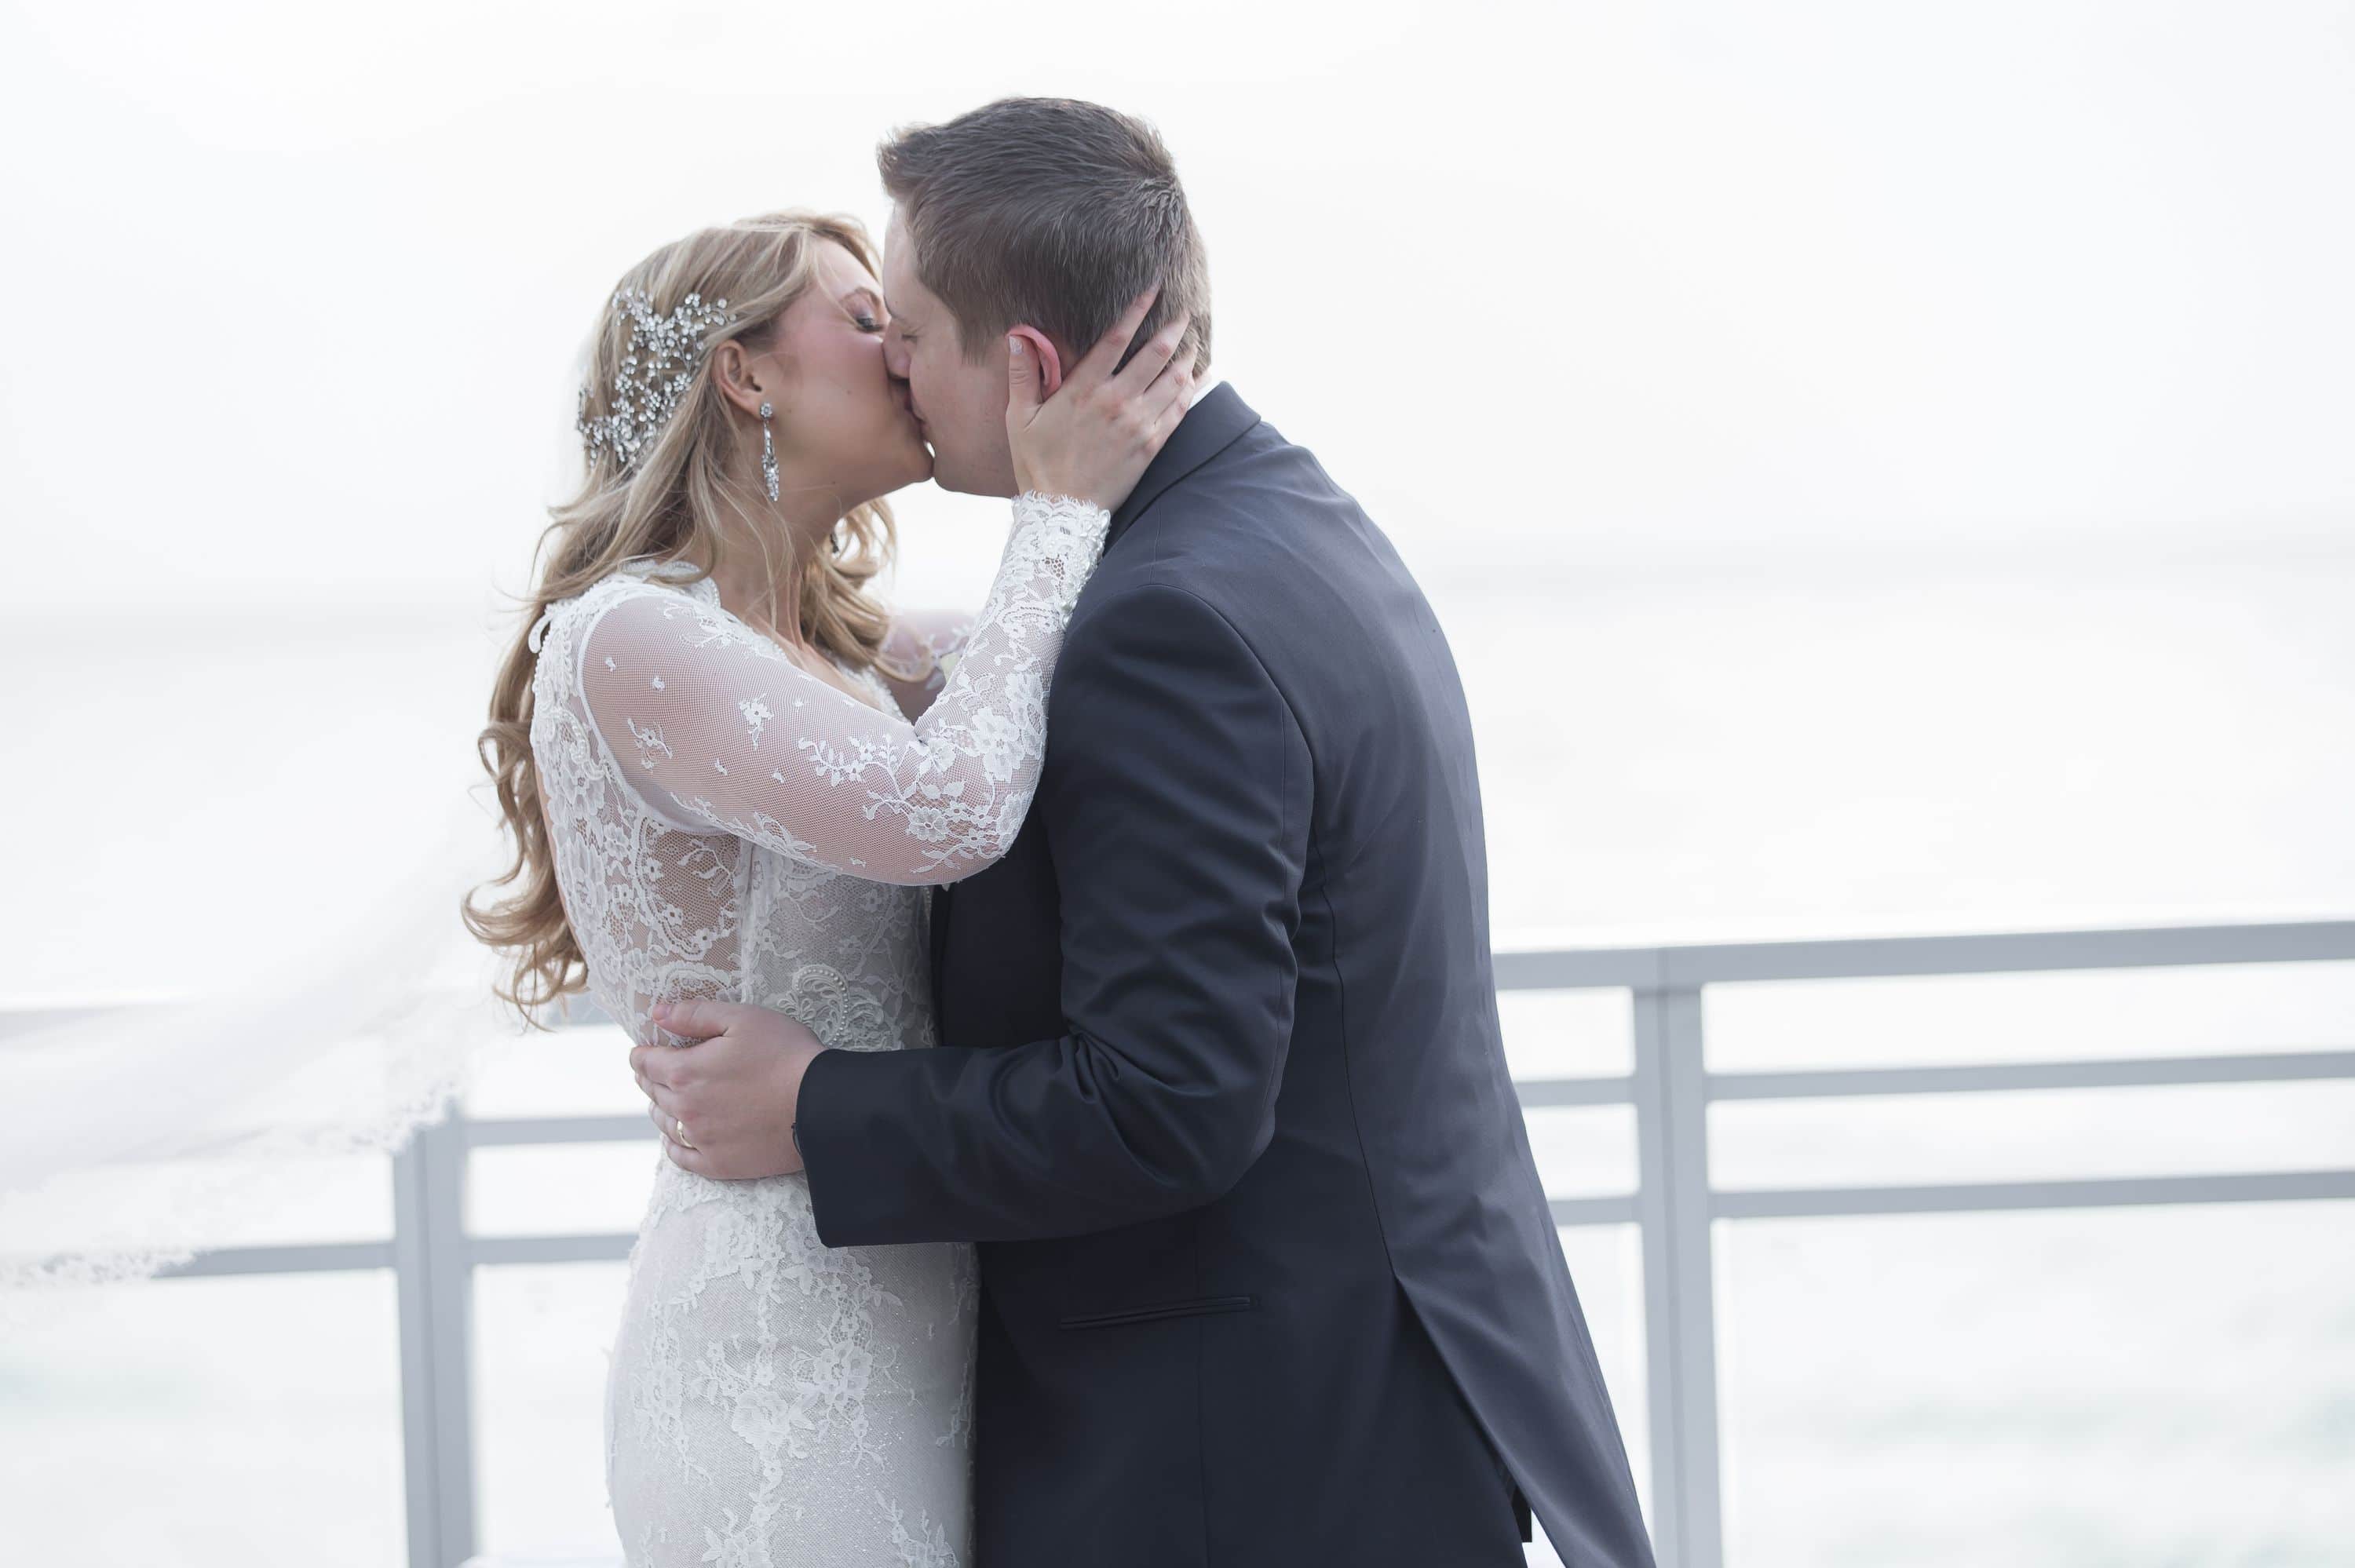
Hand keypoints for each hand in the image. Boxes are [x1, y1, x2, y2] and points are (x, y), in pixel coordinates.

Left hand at [629, 999, 824, 1179]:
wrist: (822, 1104)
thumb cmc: (786, 1054)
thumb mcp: (742, 1018)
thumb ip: (695, 1014)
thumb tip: (656, 1013)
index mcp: (685, 1071)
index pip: (645, 1063)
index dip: (641, 1053)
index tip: (643, 1050)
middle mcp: (685, 1108)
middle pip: (653, 1092)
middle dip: (650, 1078)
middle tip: (655, 1071)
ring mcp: (701, 1139)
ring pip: (665, 1124)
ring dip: (661, 1108)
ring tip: (665, 1100)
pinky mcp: (720, 1164)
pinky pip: (682, 1158)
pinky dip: (674, 1146)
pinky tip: (678, 1138)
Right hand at [1006, 285, 1196, 509]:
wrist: (1062, 513)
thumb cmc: (1037, 465)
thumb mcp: (1020, 418)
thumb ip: (1022, 375)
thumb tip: (1017, 337)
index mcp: (1083, 389)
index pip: (1117, 338)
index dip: (1138, 309)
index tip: (1154, 289)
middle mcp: (1116, 402)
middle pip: (1156, 353)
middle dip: (1174, 328)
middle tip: (1184, 312)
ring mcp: (1138, 424)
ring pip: (1174, 379)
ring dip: (1188, 355)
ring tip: (1193, 341)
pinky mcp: (1151, 446)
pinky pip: (1180, 410)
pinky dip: (1192, 388)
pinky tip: (1198, 376)